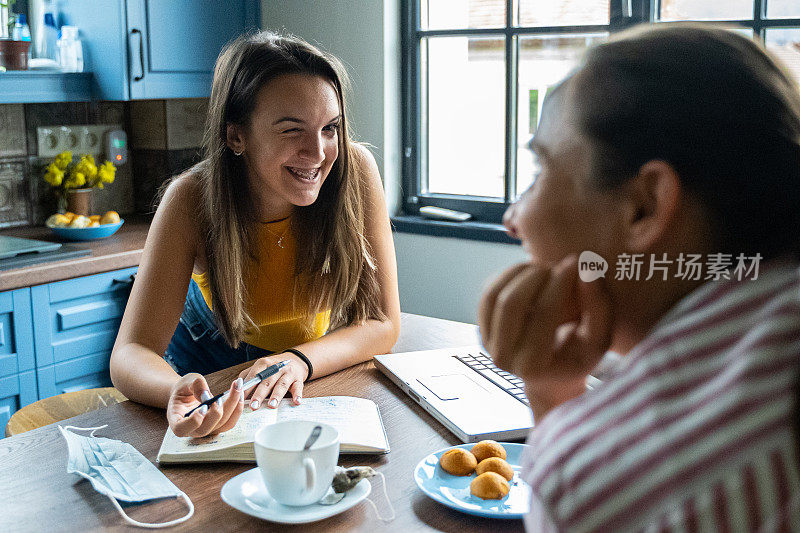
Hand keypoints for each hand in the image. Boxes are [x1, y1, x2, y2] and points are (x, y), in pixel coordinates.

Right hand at [166, 373, 243, 436]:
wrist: (188, 393)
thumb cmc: (184, 389)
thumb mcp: (186, 382)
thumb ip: (195, 386)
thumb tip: (206, 395)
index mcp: (176, 420)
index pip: (181, 429)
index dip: (193, 422)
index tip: (203, 407)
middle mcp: (192, 429)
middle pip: (205, 429)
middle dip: (216, 414)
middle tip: (219, 397)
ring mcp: (206, 429)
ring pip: (222, 426)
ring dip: (232, 407)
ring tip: (237, 386)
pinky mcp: (218, 426)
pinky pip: (230, 422)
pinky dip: (237, 408)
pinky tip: (239, 392)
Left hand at [238, 353, 307, 409]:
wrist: (294, 360)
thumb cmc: (272, 368)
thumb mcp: (260, 368)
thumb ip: (247, 377)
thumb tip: (233, 390)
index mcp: (263, 363)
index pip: (253, 377)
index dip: (247, 388)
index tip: (240, 399)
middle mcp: (276, 367)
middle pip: (267, 381)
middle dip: (260, 394)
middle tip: (253, 406)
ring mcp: (288, 373)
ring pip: (282, 384)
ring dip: (276, 395)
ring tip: (272, 405)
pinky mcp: (298, 379)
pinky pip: (298, 387)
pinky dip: (297, 395)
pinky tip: (296, 402)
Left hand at [479, 255, 612, 385]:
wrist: (550, 376)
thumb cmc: (579, 356)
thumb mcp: (599, 339)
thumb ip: (598, 308)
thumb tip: (586, 271)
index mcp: (532, 367)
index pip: (543, 315)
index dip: (560, 284)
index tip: (575, 263)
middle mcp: (503, 358)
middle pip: (511, 304)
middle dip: (535, 276)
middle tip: (557, 265)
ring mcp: (488, 343)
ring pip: (494, 295)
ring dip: (520, 273)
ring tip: (545, 267)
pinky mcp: (482, 328)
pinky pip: (489, 292)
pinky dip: (508, 276)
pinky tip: (531, 272)